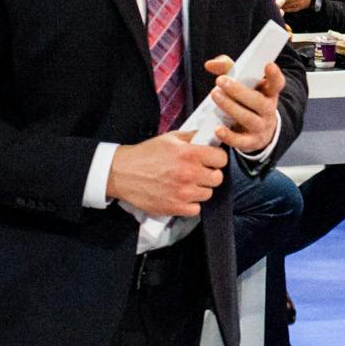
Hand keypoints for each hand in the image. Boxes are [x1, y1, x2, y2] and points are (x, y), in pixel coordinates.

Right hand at [104, 134, 227, 220]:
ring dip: (200, 189)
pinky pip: (196, 209)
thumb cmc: (146, 154)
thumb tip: (212, 136)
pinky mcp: (174, 207)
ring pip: (207, 194)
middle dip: (210, 174)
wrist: (123, 173)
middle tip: (199, 172)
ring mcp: (182, 193)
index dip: (217, 159)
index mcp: (189, 153)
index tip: (210, 160)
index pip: (221, 159)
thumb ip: (193, 137)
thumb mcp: (170, 138)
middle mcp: (188, 173)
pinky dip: (190, 204)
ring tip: (187, 184)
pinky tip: (181, 195)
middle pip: (217, 178)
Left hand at [200, 52, 286, 155]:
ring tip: (215, 95)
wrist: (258, 131)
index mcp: (269, 93)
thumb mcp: (242, 83)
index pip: (277, 84)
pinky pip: (241, 141)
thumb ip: (227, 69)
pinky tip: (218, 129)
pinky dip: (229, 136)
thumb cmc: (247, 101)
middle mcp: (268, 110)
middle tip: (220, 80)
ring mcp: (261, 127)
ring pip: (248, 118)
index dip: (274, 75)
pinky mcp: (252, 142)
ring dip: (230, 107)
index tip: (269, 65)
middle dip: (239, 91)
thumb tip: (210, 64)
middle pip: (258, 101)